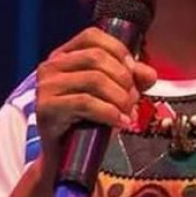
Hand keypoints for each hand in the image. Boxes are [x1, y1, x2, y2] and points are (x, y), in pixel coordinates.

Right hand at [34, 27, 157, 167]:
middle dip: (124, 79)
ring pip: (94, 79)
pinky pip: (86, 103)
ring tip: (128, 113)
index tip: (134, 71)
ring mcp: (46, 87)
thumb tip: (149, 74)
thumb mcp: (111, 95)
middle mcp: (51, 67)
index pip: (93, 36)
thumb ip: (130, 79)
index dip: (118, 50)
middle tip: (134, 99)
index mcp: (64, 56)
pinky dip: (110, 112)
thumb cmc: (87, 122)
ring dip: (120, 97)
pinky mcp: (46, 108)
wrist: (65, 159)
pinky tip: (120, 122)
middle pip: (97, 58)